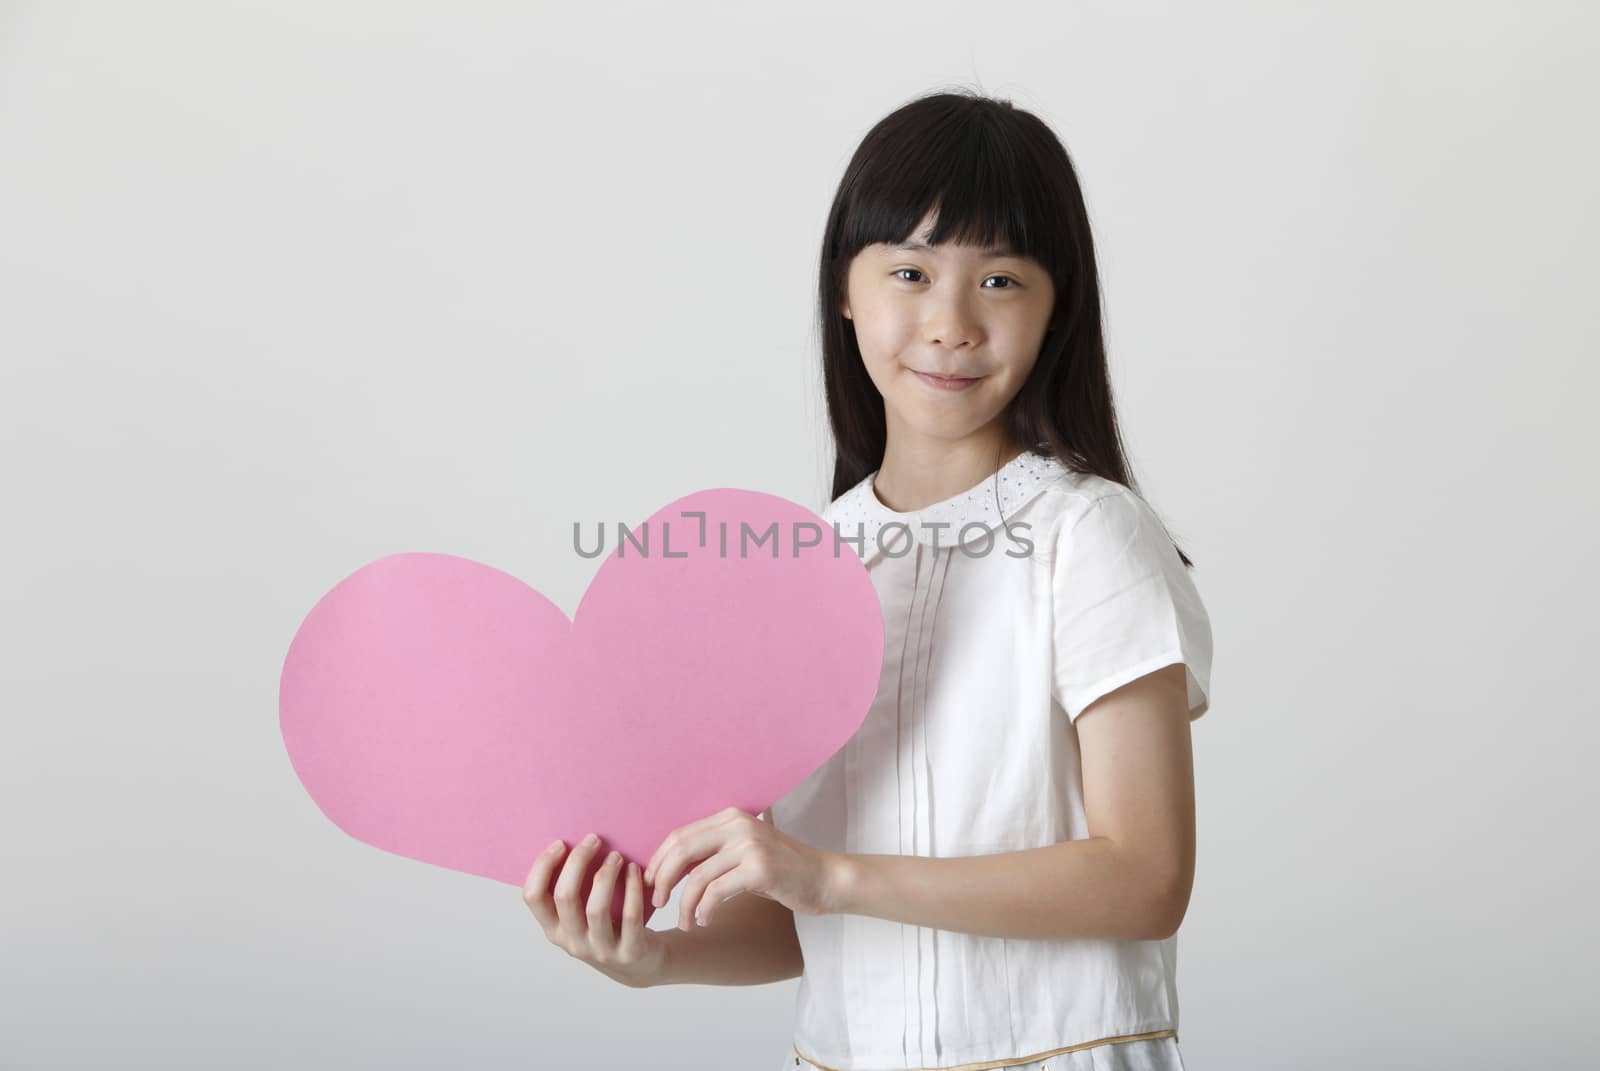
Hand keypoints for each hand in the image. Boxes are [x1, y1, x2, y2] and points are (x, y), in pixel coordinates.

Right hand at [522, 833, 669, 988]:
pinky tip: (634, 870)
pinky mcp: (629, 952)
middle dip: (577, 861)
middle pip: (564, 896)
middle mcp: (572, 943)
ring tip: (616, 855)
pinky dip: (632, 889)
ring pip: (596, 908)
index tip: (561, 843)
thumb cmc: (608, 927)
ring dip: (605, 875)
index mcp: (554, 930)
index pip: (533, 896)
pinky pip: (630, 916)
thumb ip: (572, 891)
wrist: (642, 964)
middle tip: (593, 839)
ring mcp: (600, 951)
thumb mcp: (581, 917)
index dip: (542, 866)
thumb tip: (568, 843)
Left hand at [642, 806, 836, 930]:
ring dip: (684, 905)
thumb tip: (668, 868)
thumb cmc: (781, 870)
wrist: (824, 879)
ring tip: (685, 923)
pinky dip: (704, 910)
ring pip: (697, 877)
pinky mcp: (759, 868)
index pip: (679, 834)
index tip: (650, 883)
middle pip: (681, 850)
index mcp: (730, 817)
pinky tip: (705, 921)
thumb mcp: (744, 853)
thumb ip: (713, 853)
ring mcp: (749, 845)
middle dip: (661, 879)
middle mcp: (738, 824)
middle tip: (656, 904)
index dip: (659, 860)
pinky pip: (716, 892)